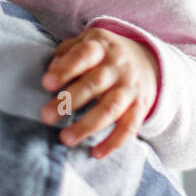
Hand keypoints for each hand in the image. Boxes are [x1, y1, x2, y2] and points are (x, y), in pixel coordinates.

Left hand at [39, 27, 159, 158]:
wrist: (149, 61)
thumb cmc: (105, 55)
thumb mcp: (88, 42)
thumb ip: (68, 52)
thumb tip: (52, 69)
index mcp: (102, 46)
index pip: (84, 54)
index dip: (65, 69)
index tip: (46, 83)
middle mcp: (118, 66)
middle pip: (95, 83)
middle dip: (70, 101)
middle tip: (46, 116)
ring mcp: (130, 87)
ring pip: (110, 108)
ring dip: (87, 125)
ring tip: (66, 139)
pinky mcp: (141, 106)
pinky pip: (129, 127)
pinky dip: (114, 142)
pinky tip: (96, 153)